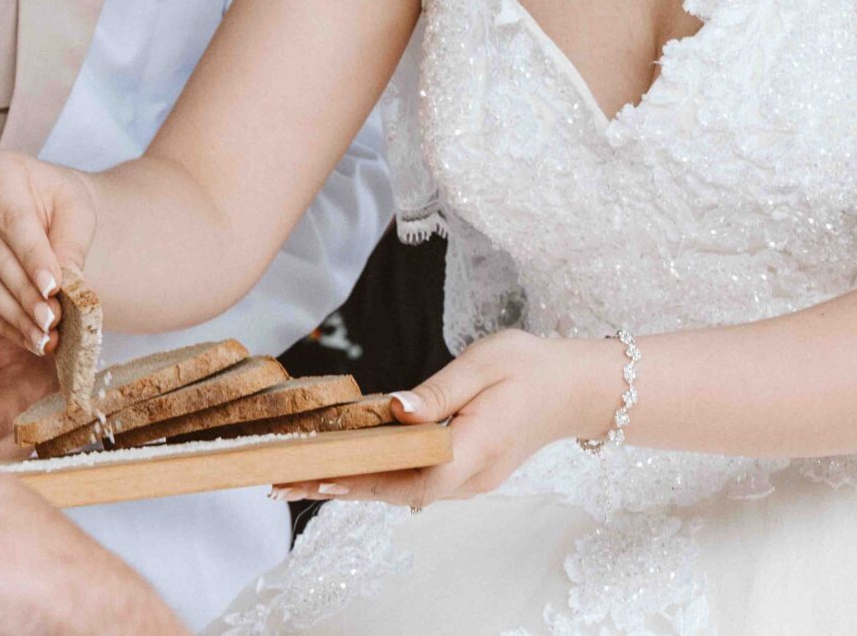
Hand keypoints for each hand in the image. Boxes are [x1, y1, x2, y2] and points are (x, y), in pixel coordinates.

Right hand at [0, 150, 97, 355]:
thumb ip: (71, 243)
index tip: (53, 288)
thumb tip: (66, 282)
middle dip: (25, 293)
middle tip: (52, 321)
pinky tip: (25, 336)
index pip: (12, 220)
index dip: (33, 257)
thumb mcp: (75, 209)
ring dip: (12, 314)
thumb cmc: (55, 202)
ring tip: (43, 337)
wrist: (36, 205)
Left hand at [272, 329, 619, 507]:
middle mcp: (471, 476)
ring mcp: (472, 480)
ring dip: (355, 485)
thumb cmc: (530, 367)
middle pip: (397, 492)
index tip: (314, 476)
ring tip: (300, 476)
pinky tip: (349, 466)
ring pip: (404, 490)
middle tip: (280, 483)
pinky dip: (379, 476)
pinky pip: (417, 481)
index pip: (410, 478)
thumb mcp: (484, 363)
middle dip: (340, 488)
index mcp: (474, 449)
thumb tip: (395, 409)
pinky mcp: (469, 472)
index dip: (360, 482)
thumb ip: (439, 390)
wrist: (576, 388)